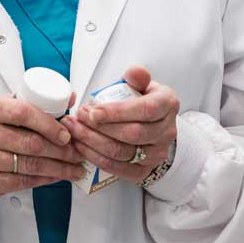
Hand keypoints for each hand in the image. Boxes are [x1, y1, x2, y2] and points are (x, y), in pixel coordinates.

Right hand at [0, 93, 84, 202]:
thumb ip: (20, 103)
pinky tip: (57, 176)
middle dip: (61, 148)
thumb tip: (65, 99)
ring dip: (59, 166)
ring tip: (74, 165)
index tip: (66, 130)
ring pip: (30, 164)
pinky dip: (45, 179)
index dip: (48, 123)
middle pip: (31, 142)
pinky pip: (23, 181)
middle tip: (77, 149)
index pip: (21, 112)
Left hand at [62, 66, 177, 184]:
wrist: (154, 126)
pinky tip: (82, 147)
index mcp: (168, 104)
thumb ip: (137, 77)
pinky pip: (118, 169)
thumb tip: (135, 71)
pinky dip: (97, 158)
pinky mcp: (144, 171)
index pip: (145, 110)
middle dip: (100, 127)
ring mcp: (157, 154)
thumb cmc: (142, 101)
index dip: (117, 112)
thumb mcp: (142, 85)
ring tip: (75, 130)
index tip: (93, 110)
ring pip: (123, 152)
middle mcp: (167, 132)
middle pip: (132, 134)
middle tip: (79, 117)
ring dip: (94, 142)